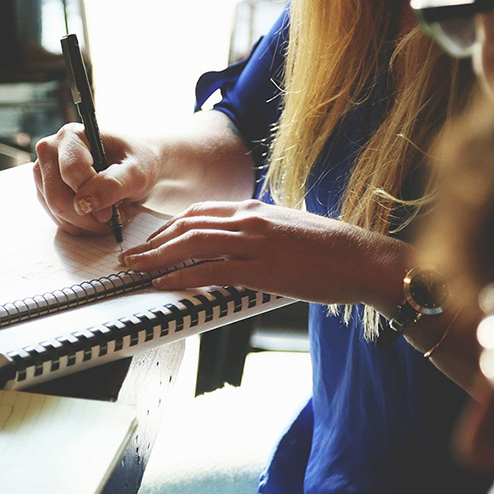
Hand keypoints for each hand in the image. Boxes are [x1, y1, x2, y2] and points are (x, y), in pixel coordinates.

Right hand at [33, 123, 159, 235]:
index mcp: (72, 136)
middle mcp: (51, 150)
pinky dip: (81, 226)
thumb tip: (84, 203)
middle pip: (57, 197)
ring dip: (86, 223)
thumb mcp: (136, 172)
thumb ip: (113, 184)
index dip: (93, 196)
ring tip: (109, 214)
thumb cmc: (137, 162)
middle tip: (113, 217)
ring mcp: (44, 173)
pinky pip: (58, 220)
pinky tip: (98, 216)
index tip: (113, 210)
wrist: (134, 167)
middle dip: (88, 216)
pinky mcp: (45, 192)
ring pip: (56, 212)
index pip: (71, 173)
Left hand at [119, 200, 408, 306]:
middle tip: (130, 256)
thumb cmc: (330, 249)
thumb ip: (258, 232)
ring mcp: (254, 242)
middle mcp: (249, 220)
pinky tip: (164, 284)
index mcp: (254, 209)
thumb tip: (236, 245)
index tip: (151, 241)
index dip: (168, 227)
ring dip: (157, 257)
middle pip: (187, 225)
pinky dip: (182, 276)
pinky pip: (211, 270)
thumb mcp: (287, 229)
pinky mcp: (262, 268)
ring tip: (135, 269)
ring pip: (192, 244)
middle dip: (153, 241)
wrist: (363, 258)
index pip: (199, 212)